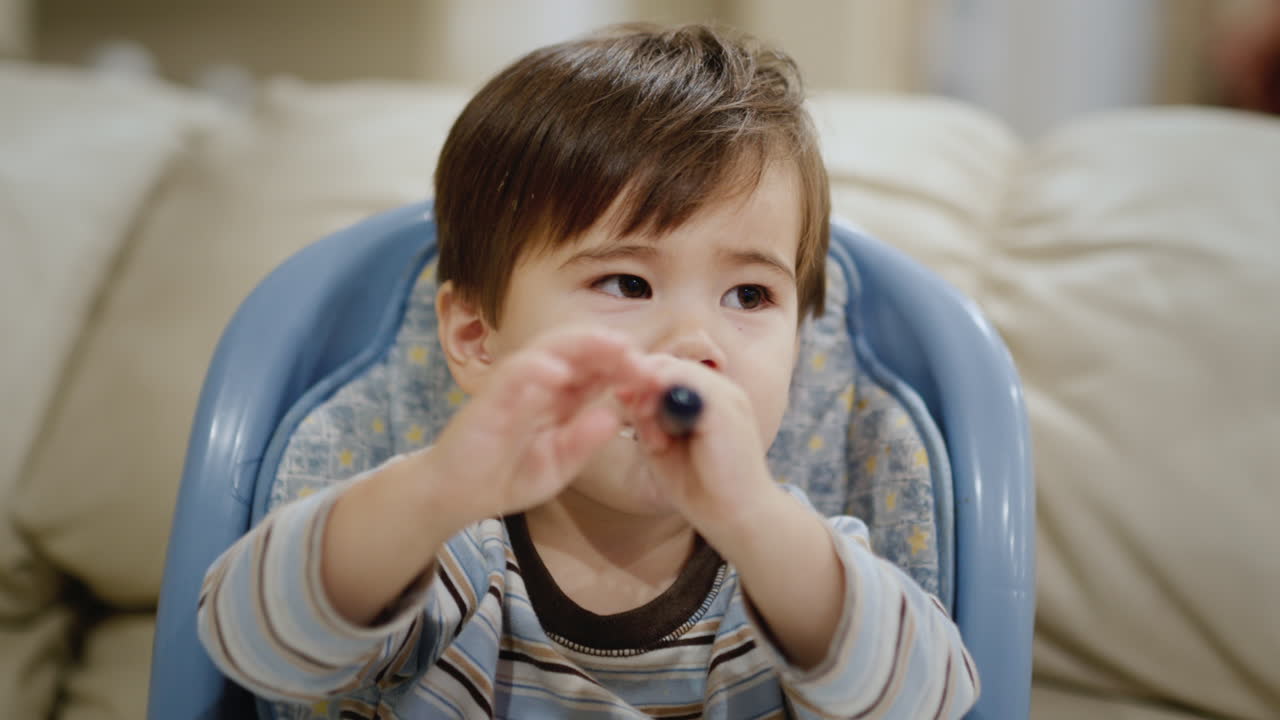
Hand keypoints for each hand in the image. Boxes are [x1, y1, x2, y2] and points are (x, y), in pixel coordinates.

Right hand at [427, 327, 648, 524]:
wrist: (456, 495)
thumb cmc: (506, 475)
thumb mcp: (558, 464)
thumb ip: (585, 440)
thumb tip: (615, 416)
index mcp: (560, 396)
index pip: (597, 369)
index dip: (626, 367)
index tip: (653, 375)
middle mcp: (539, 383)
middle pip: (578, 349)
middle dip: (610, 347)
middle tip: (638, 354)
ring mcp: (513, 385)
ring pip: (549, 349)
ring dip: (582, 345)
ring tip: (611, 347)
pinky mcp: (489, 398)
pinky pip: (513, 375)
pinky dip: (536, 369)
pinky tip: (559, 373)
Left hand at [618, 356, 785, 543]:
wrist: (736, 517)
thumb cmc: (699, 485)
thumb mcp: (662, 445)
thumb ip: (645, 417)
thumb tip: (623, 391)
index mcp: (709, 395)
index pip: (667, 368)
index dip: (640, 380)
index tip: (622, 402)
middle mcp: (721, 388)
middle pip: (668, 362)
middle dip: (639, 383)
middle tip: (627, 410)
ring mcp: (726, 395)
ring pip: (673, 369)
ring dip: (648, 394)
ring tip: (644, 430)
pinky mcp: (725, 408)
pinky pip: (684, 384)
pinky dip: (660, 404)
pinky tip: (655, 437)